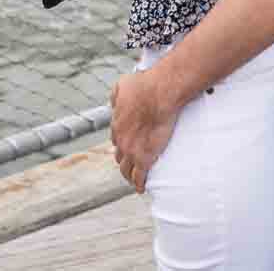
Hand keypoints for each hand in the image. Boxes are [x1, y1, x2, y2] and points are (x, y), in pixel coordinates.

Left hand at [109, 68, 178, 193]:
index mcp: (116, 124)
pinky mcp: (145, 158)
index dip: (123, 142)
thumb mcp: (123, 85)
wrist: (160, 93)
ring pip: (126, 169)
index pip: (116, 139)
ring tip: (134, 179)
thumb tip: (113, 101)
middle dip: (124, 159)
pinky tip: (142, 188)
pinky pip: (140, 177)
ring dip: (129, 174)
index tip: (129, 145)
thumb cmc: (145, 85)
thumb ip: (116, 95)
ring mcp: (132, 150)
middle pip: (119, 155)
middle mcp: (121, 139)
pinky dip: (140, 184)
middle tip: (132, 162)